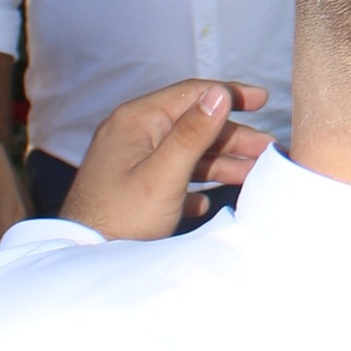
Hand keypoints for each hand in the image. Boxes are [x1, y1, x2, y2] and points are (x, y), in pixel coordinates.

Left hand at [62, 81, 270, 241]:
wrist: (83, 256)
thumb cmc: (122, 216)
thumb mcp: (165, 174)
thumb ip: (193, 133)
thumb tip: (219, 93)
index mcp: (138, 121)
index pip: (190, 94)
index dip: (228, 95)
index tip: (262, 100)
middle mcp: (133, 133)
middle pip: (191, 125)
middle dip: (232, 137)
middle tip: (267, 149)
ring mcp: (129, 160)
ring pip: (184, 153)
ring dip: (219, 162)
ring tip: (252, 174)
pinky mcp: (129, 187)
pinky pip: (169, 177)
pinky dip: (192, 186)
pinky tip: (205, 200)